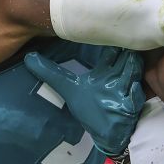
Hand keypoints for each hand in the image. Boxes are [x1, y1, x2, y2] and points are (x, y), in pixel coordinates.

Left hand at [24, 48, 145, 162]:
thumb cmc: (89, 109)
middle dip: (125, 52)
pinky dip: (135, 93)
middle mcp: (116, 79)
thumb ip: (50, 72)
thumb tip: (28, 57)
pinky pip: (135, 96)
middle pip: (125, 59)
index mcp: (103, 73)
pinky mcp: (130, 108)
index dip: (111, 43)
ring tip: (131, 59)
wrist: (107, 134)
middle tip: (123, 41)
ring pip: (132, 74)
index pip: (111, 53)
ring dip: (132, 67)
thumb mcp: (68, 89)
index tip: (110, 29)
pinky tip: (133, 90)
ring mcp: (124, 93)